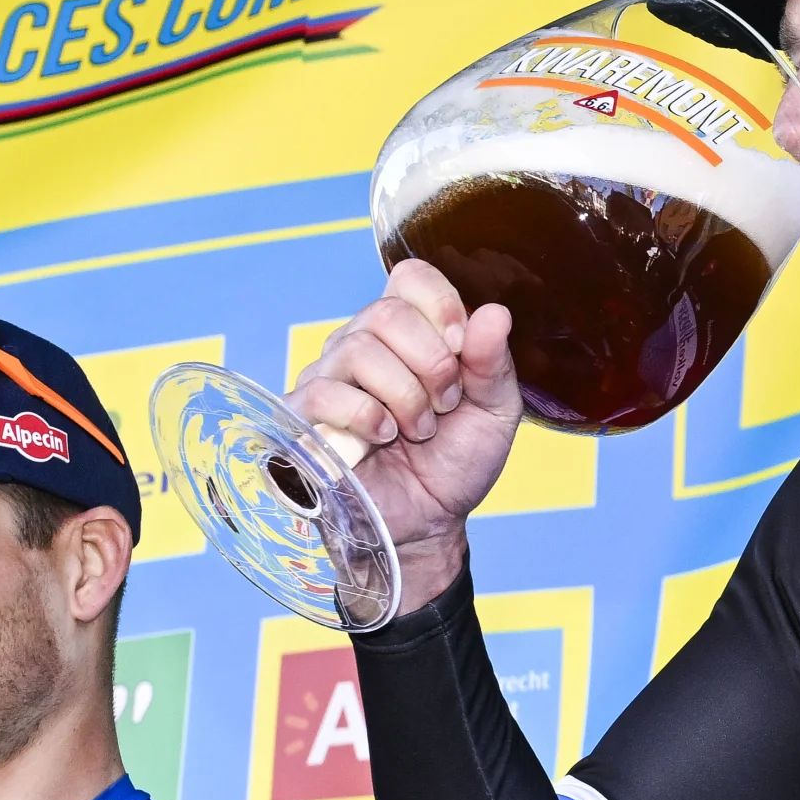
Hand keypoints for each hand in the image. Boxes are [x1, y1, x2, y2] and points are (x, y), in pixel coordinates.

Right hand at [286, 260, 521, 615]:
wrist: (429, 522)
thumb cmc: (456, 462)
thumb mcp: (494, 413)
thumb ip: (493, 363)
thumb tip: (493, 313)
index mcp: (410, 333)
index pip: (409, 278)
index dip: (439, 304)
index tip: (461, 347)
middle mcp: (363, 344)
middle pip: (386, 313)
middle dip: (430, 363)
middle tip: (445, 404)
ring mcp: (329, 377)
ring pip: (359, 350)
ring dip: (405, 397)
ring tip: (418, 430)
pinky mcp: (305, 416)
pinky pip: (324, 391)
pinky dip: (367, 416)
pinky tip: (384, 438)